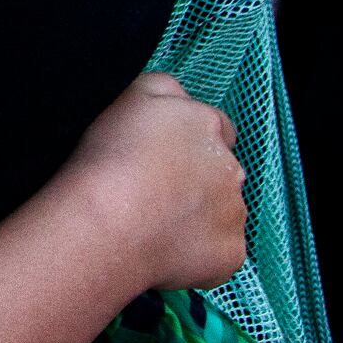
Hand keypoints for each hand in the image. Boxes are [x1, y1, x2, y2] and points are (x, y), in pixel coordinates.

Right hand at [58, 72, 247, 292]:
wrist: (107, 225)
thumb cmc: (110, 159)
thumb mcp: (130, 94)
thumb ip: (165, 88)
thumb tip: (180, 97)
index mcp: (207, 126)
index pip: (215, 128)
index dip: (188, 142)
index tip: (162, 158)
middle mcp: (231, 167)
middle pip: (221, 172)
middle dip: (198, 180)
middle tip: (155, 193)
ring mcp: (235, 213)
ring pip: (223, 212)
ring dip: (200, 216)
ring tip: (155, 224)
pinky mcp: (231, 254)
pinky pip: (221, 252)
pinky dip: (200, 253)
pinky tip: (165, 250)